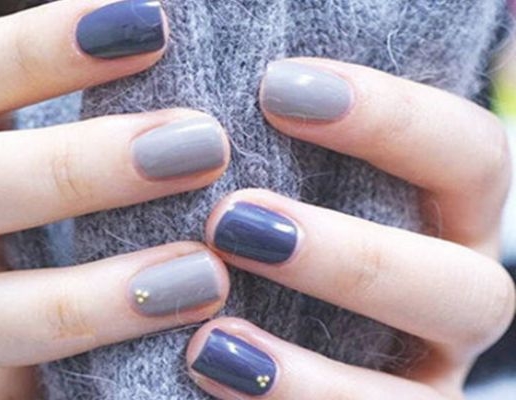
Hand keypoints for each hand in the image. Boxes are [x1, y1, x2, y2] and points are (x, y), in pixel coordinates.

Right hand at [0, 1, 230, 396]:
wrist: (134, 260)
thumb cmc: (143, 177)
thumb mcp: (132, 121)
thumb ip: (133, 85)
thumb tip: (168, 16)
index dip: (38, 48)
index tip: (152, 24)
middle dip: (77, 169)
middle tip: (201, 147)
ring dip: (89, 299)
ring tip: (207, 278)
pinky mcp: (8, 372)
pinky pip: (16, 391)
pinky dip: (67, 380)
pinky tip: (181, 356)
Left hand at [186, 59, 514, 398]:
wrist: (275, 311)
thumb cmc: (282, 223)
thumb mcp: (297, 183)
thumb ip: (283, 160)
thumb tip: (205, 124)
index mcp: (452, 217)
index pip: (467, 153)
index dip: (389, 117)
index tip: (277, 90)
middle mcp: (457, 293)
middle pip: (467, 282)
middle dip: (349, 254)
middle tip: (231, 219)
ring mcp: (432, 371)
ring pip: (419, 387)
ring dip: (316, 366)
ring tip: (212, 336)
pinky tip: (213, 367)